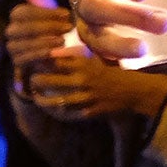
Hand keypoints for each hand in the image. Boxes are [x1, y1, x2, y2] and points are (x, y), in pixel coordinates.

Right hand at [8, 0, 72, 71]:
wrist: (62, 51)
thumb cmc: (54, 25)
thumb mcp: (48, 8)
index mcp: (17, 15)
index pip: (22, 12)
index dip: (44, 13)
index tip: (66, 13)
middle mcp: (11, 31)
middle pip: (22, 28)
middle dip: (46, 27)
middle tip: (68, 27)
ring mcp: (13, 47)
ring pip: (23, 44)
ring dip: (44, 41)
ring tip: (62, 40)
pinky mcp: (18, 63)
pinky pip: (25, 58)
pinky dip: (40, 54)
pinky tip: (54, 52)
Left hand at [27, 48, 166, 120]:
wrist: (133, 91)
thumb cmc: (112, 72)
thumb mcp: (96, 58)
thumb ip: (76, 56)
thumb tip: (54, 51)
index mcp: (83, 64)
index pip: (52, 61)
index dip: (40, 62)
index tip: (34, 63)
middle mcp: (82, 80)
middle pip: (48, 80)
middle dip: (36, 81)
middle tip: (32, 81)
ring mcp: (85, 97)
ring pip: (53, 100)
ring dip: (42, 100)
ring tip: (37, 97)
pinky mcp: (88, 112)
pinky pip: (66, 114)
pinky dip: (56, 112)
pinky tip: (51, 108)